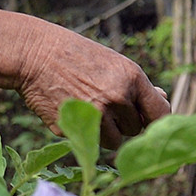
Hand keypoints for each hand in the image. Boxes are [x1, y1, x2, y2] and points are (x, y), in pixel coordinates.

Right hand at [11, 16, 168, 147]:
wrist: (33, 54)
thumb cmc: (76, 56)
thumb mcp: (111, 63)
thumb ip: (136, 86)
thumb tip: (163, 99)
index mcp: (131, 78)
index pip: (160, 113)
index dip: (155, 120)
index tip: (147, 121)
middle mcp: (117, 97)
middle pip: (135, 129)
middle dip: (123, 123)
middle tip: (104, 104)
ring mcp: (95, 115)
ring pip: (114, 142)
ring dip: (105, 132)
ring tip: (88, 109)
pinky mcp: (74, 129)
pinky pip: (88, 141)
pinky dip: (82, 132)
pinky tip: (69, 108)